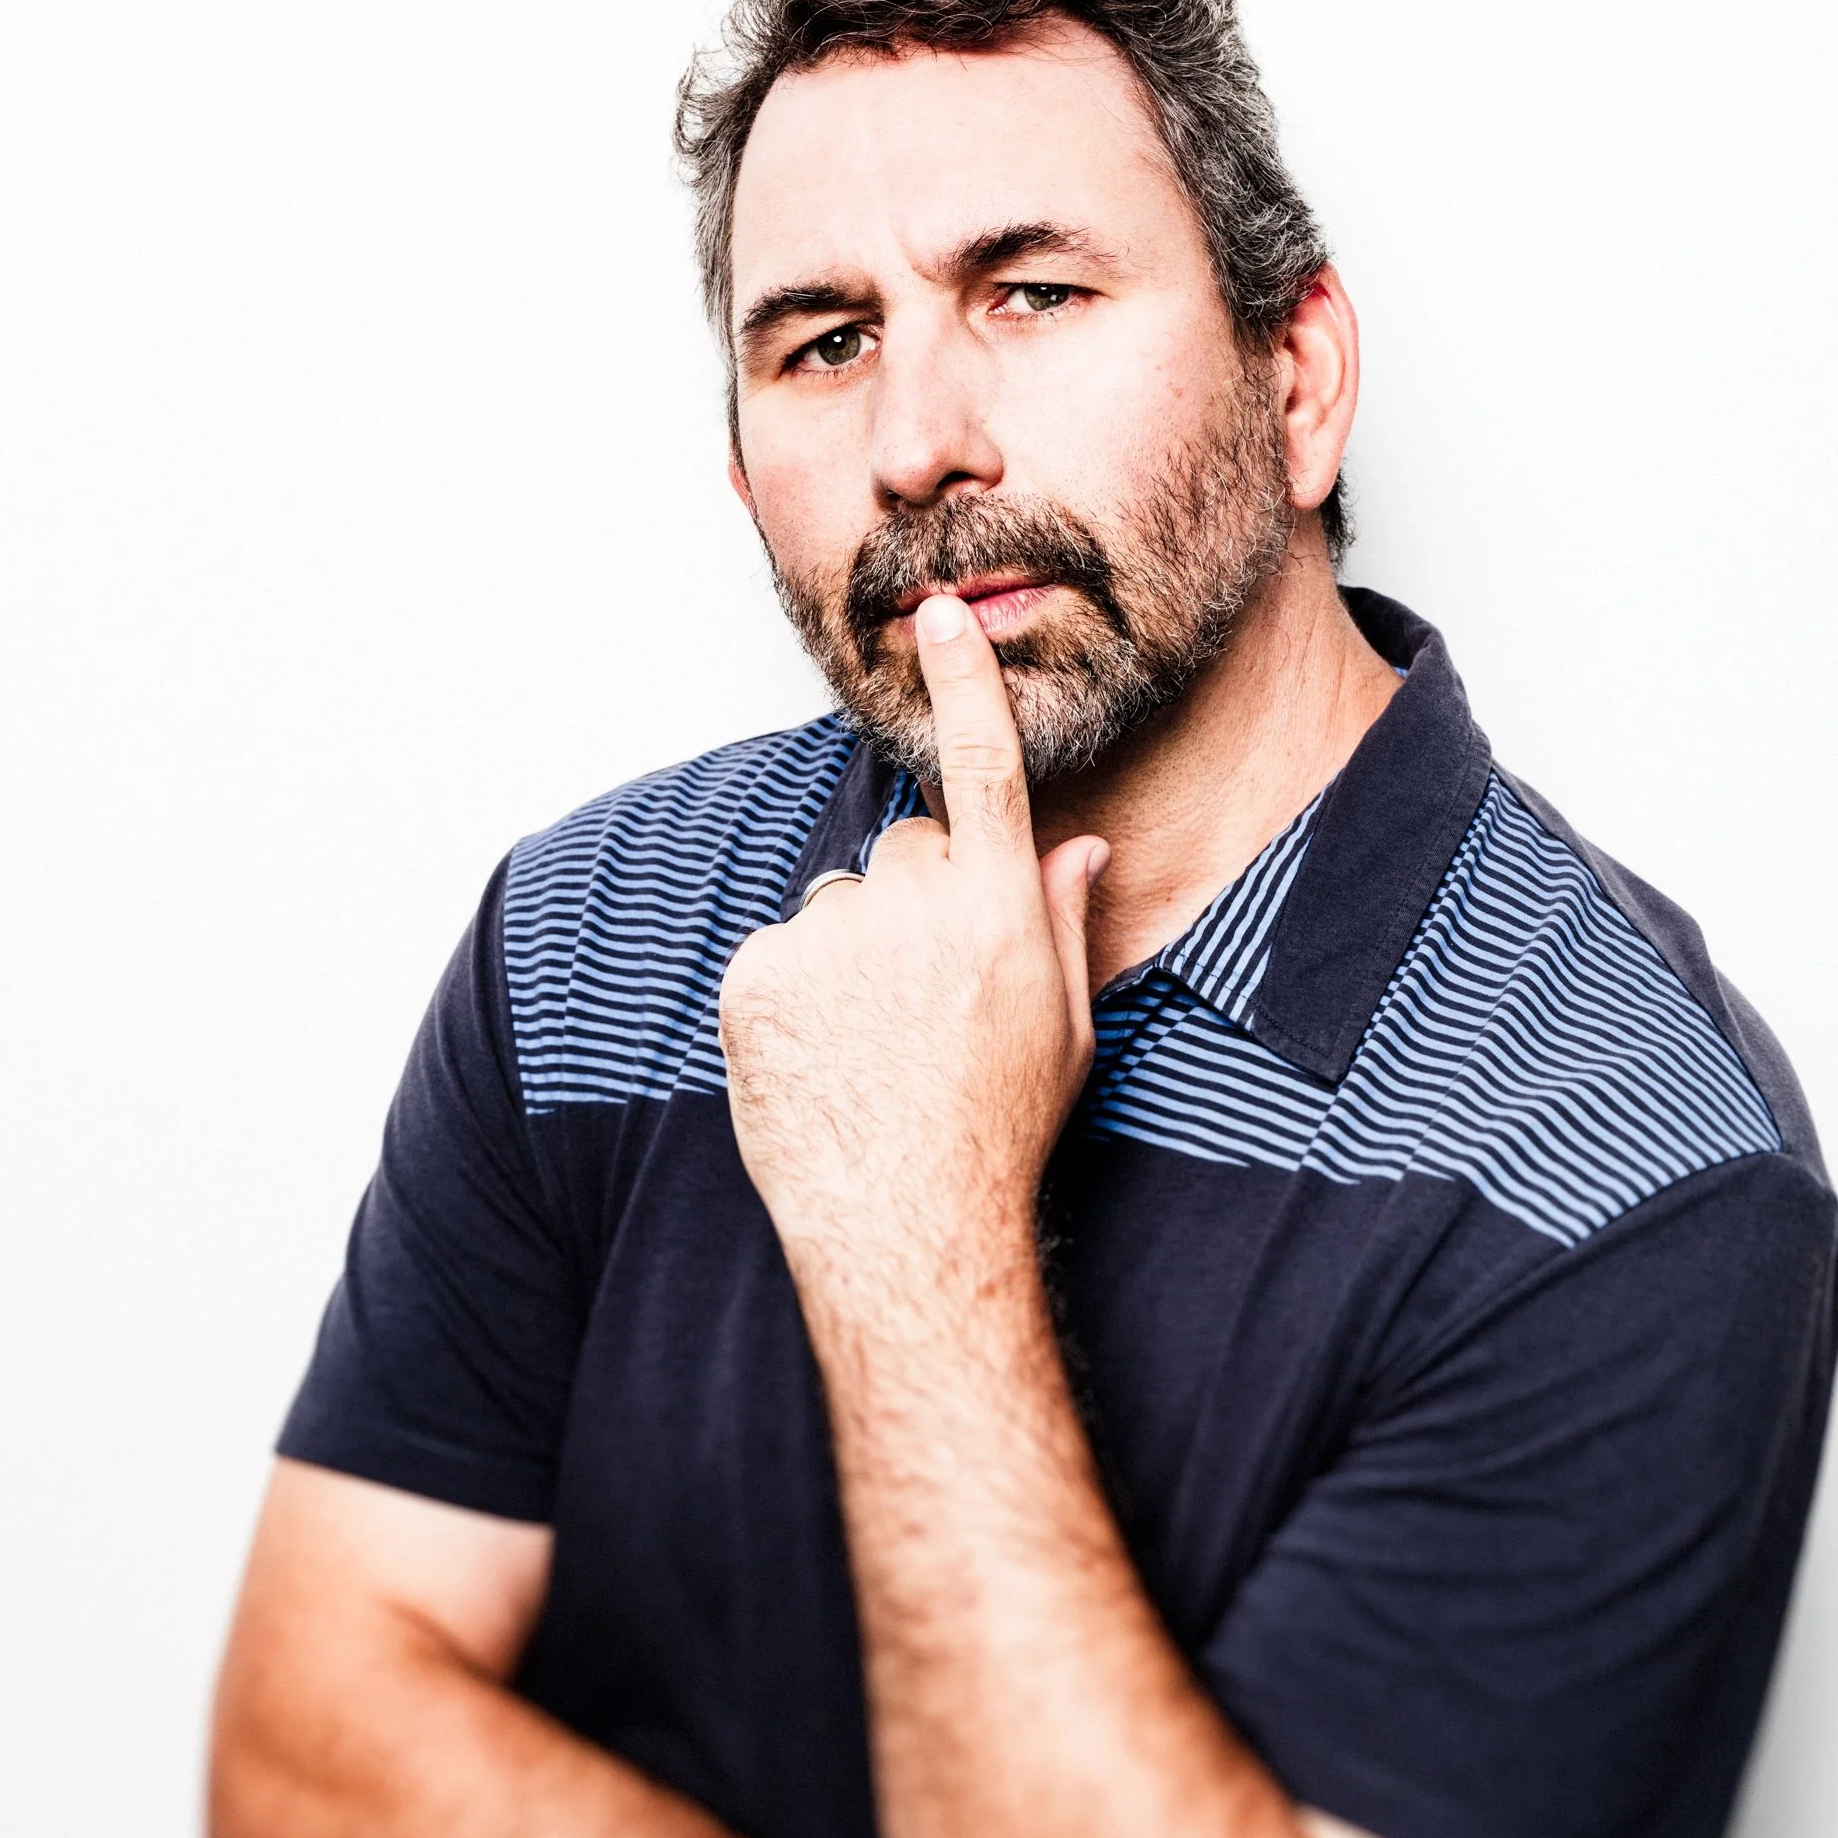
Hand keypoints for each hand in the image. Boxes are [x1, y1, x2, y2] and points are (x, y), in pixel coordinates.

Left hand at [719, 594, 1107, 1273]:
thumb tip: (1079, 847)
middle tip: (928, 997)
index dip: (964, 681)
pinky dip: (793, 992)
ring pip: (841, 905)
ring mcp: (832, 938)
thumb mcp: (1064, 1029)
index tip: (940, 612)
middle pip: (909, 849)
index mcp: (1001, 911)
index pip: (985, 767)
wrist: (904, 1225)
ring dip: (852, 952)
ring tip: (872, 1044)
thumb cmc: (996, 1135)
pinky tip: (822, 1058)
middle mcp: (918, 908)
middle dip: (918, 901)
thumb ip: (1066, 924)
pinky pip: (780, 952)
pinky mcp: (758, 973)